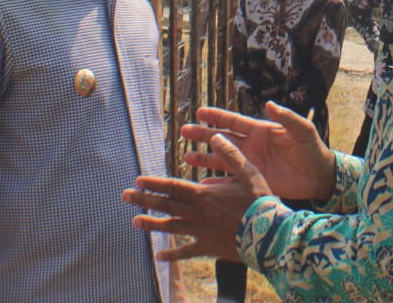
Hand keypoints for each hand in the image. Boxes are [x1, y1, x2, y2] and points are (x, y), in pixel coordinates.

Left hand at [123, 133, 269, 261]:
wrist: (268, 233)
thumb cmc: (258, 200)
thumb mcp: (247, 172)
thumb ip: (230, 154)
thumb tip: (216, 135)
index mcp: (203, 194)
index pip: (172, 186)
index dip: (154, 183)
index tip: (138, 181)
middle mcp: (196, 213)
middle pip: (165, 205)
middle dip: (143, 200)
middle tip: (124, 196)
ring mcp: (199, 232)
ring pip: (170, 227)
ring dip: (151, 224)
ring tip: (134, 221)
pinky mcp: (207, 247)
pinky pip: (185, 252)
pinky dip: (172, 255)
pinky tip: (159, 257)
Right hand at [181, 103, 335, 202]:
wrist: (319, 175)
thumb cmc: (312, 149)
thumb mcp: (302, 130)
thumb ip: (287, 117)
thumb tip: (269, 104)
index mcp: (260, 130)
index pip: (234, 121)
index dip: (217, 116)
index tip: (200, 112)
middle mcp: (251, 146)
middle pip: (221, 139)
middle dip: (203, 135)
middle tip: (184, 132)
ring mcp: (250, 164)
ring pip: (221, 159)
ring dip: (204, 158)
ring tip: (186, 158)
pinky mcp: (252, 181)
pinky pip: (231, 181)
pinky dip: (217, 183)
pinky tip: (203, 185)